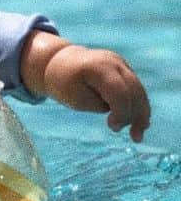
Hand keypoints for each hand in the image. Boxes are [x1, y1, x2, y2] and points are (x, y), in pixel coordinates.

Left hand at [21, 33, 150, 141]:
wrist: (60, 62)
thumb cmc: (65, 84)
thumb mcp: (77, 99)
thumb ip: (101, 105)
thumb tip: (125, 112)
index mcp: (97, 66)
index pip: (119, 91)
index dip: (122, 112)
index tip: (112, 127)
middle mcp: (113, 62)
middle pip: (134, 90)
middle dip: (136, 115)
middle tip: (134, 138)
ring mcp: (120, 63)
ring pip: (139, 90)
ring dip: (142, 114)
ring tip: (138, 136)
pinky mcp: (124, 68)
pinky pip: (136, 88)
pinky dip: (138, 106)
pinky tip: (141, 124)